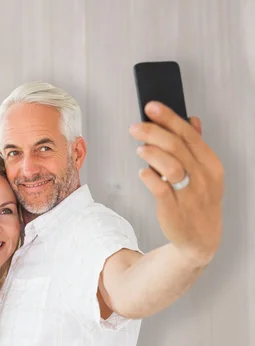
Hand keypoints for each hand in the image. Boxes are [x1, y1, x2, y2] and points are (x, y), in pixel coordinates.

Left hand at [130, 103, 223, 266]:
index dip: (169, 118)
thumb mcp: (206, 172)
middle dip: (154, 132)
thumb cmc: (200, 200)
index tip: (151, 106)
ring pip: (171, 167)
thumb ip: (197, 145)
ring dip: (153, 154)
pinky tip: (143, 172)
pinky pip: (161, 190)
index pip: (189, 135)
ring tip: (139, 148)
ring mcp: (189, 195)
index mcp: (210, 164)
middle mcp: (202, 178)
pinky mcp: (173, 210)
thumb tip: (192, 120)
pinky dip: (150, 178)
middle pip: (177, 147)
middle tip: (135, 126)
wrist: (200, 238)